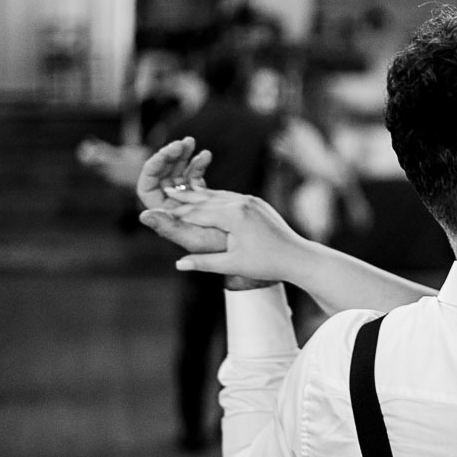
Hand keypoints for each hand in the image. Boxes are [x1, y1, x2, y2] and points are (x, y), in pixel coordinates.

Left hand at [136, 137, 224, 252]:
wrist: (250, 246)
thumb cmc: (223, 248)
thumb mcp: (196, 238)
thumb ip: (170, 228)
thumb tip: (143, 215)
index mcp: (166, 217)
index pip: (147, 187)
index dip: (152, 168)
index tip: (166, 154)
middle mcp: (172, 207)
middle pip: (162, 176)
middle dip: (170, 157)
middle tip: (182, 143)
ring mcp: (187, 200)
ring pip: (178, 173)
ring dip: (183, 156)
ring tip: (191, 142)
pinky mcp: (201, 196)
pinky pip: (194, 175)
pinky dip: (199, 164)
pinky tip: (207, 154)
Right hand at [158, 188, 308, 283]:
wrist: (297, 257)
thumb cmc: (266, 264)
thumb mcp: (232, 264)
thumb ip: (204, 262)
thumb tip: (178, 264)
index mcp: (234, 216)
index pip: (198, 213)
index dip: (177, 213)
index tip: (159, 211)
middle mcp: (242, 202)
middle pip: (206, 199)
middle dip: (185, 197)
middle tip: (164, 192)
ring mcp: (251, 200)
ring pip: (219, 196)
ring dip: (199, 194)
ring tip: (180, 191)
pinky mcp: (258, 203)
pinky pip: (231, 197)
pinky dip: (215, 198)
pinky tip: (206, 198)